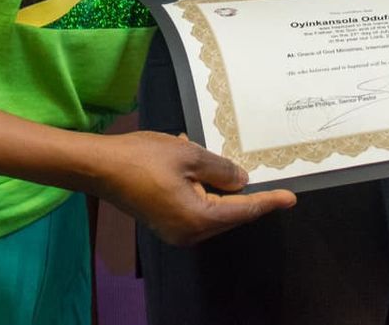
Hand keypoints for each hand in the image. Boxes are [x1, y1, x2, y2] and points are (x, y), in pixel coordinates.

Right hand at [92, 131, 295, 245]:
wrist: (98, 167)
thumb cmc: (143, 158)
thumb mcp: (189, 155)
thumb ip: (221, 170)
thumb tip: (240, 181)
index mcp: (198, 219)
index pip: (242, 211)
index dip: (268, 201)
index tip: (290, 197)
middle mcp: (188, 233)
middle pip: (227, 214)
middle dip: (242, 193)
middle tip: (263, 175)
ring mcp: (174, 230)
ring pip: (210, 210)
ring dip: (218, 186)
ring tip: (219, 160)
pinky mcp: (163, 222)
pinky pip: (194, 207)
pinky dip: (201, 188)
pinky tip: (195, 163)